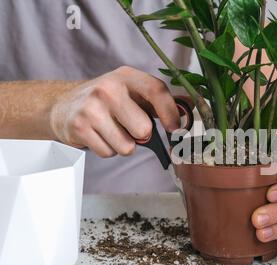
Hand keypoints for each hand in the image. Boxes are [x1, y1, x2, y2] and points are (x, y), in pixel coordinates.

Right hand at [50, 66, 179, 156]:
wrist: (64, 106)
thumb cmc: (107, 102)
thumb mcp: (132, 92)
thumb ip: (160, 101)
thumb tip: (190, 109)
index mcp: (127, 76)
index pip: (157, 90)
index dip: (170, 113)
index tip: (175, 129)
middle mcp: (109, 88)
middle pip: (143, 129)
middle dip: (141, 136)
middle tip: (129, 127)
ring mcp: (92, 108)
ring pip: (127, 147)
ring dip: (124, 145)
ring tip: (112, 131)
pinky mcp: (79, 127)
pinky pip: (109, 153)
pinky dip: (108, 149)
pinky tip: (99, 135)